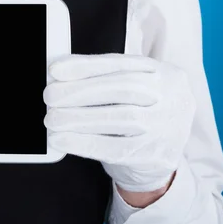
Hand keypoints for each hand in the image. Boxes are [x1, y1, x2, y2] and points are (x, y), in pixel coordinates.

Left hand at [43, 54, 195, 192]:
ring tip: (52, 119)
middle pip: (123, 89)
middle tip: (50, 96)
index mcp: (164, 72)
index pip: (121, 64)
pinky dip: (84, 143)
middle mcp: (172, 97)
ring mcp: (169, 127)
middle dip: (80, 91)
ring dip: (79, 118)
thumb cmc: (138, 115)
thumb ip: (102, 79)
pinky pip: (117, 148)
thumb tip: (59, 76)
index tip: (55, 70)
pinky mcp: (158, 155)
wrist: (159, 160)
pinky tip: (62, 139)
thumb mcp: (130, 91)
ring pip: (121, 118)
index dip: (85, 65)